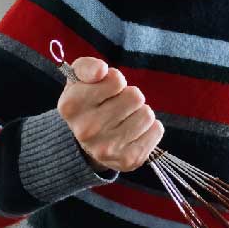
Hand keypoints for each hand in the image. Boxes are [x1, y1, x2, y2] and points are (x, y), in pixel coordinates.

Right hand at [56, 57, 163, 172]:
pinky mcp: (127, 160)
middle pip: (135, 96)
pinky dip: (149, 128)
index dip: (115, 81)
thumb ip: (87, 67)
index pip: (116, 80)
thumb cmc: (87, 103)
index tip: (106, 90)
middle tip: (117, 106)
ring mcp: (107, 148)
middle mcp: (86, 130)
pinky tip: (133, 132)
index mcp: (72, 106)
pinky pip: (156, 131)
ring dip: (139, 112)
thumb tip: (101, 71)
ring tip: (125, 119)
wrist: (85, 144)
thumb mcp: (79, 80)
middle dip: (129, 97)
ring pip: (146, 114)